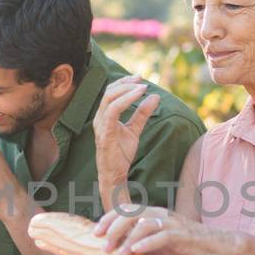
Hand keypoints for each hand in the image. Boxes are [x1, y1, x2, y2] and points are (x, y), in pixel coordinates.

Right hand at [93, 77, 158, 202]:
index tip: (139, 78)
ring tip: (142, 88)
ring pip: (109, 99)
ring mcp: (101, 126)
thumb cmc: (121, 154)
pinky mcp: (105, 134)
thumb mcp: (134, 130)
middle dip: (126, 83)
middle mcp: (99, 118)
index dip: (123, 82)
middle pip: (108, 92)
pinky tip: (138, 97)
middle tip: (142, 81)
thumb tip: (155, 96)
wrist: (114, 175)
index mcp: (103, 116)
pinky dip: (126, 100)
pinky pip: (112, 111)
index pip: (110, 92)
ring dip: (127, 90)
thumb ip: (142, 114)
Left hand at [94, 204, 225, 254]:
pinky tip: (136, 252)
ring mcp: (171, 223)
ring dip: (128, 239)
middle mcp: (160, 214)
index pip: (125, 210)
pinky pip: (161, 236)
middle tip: (102, 244)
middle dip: (113, 228)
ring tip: (118, 254)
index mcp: (153, 214)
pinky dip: (146, 243)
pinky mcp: (181, 234)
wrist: (215, 248)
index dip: (108, 219)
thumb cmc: (185, 246)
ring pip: (143, 224)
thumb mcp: (158, 247)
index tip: (96, 233)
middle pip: (131, 213)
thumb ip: (140, 247)